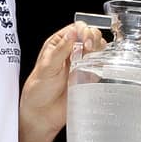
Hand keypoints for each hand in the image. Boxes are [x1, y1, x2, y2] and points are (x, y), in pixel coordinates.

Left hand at [20, 21, 105, 140]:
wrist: (42, 113)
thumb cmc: (38, 90)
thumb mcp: (46, 67)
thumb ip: (60, 49)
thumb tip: (72, 32)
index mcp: (58, 44)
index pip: (77, 28)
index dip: (83, 31)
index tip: (83, 40)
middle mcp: (71, 51)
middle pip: (91, 35)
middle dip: (93, 38)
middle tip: (87, 49)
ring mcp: (81, 64)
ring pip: (98, 48)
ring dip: (98, 50)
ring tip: (89, 58)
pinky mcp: (89, 76)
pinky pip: (100, 65)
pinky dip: (102, 63)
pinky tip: (93, 68)